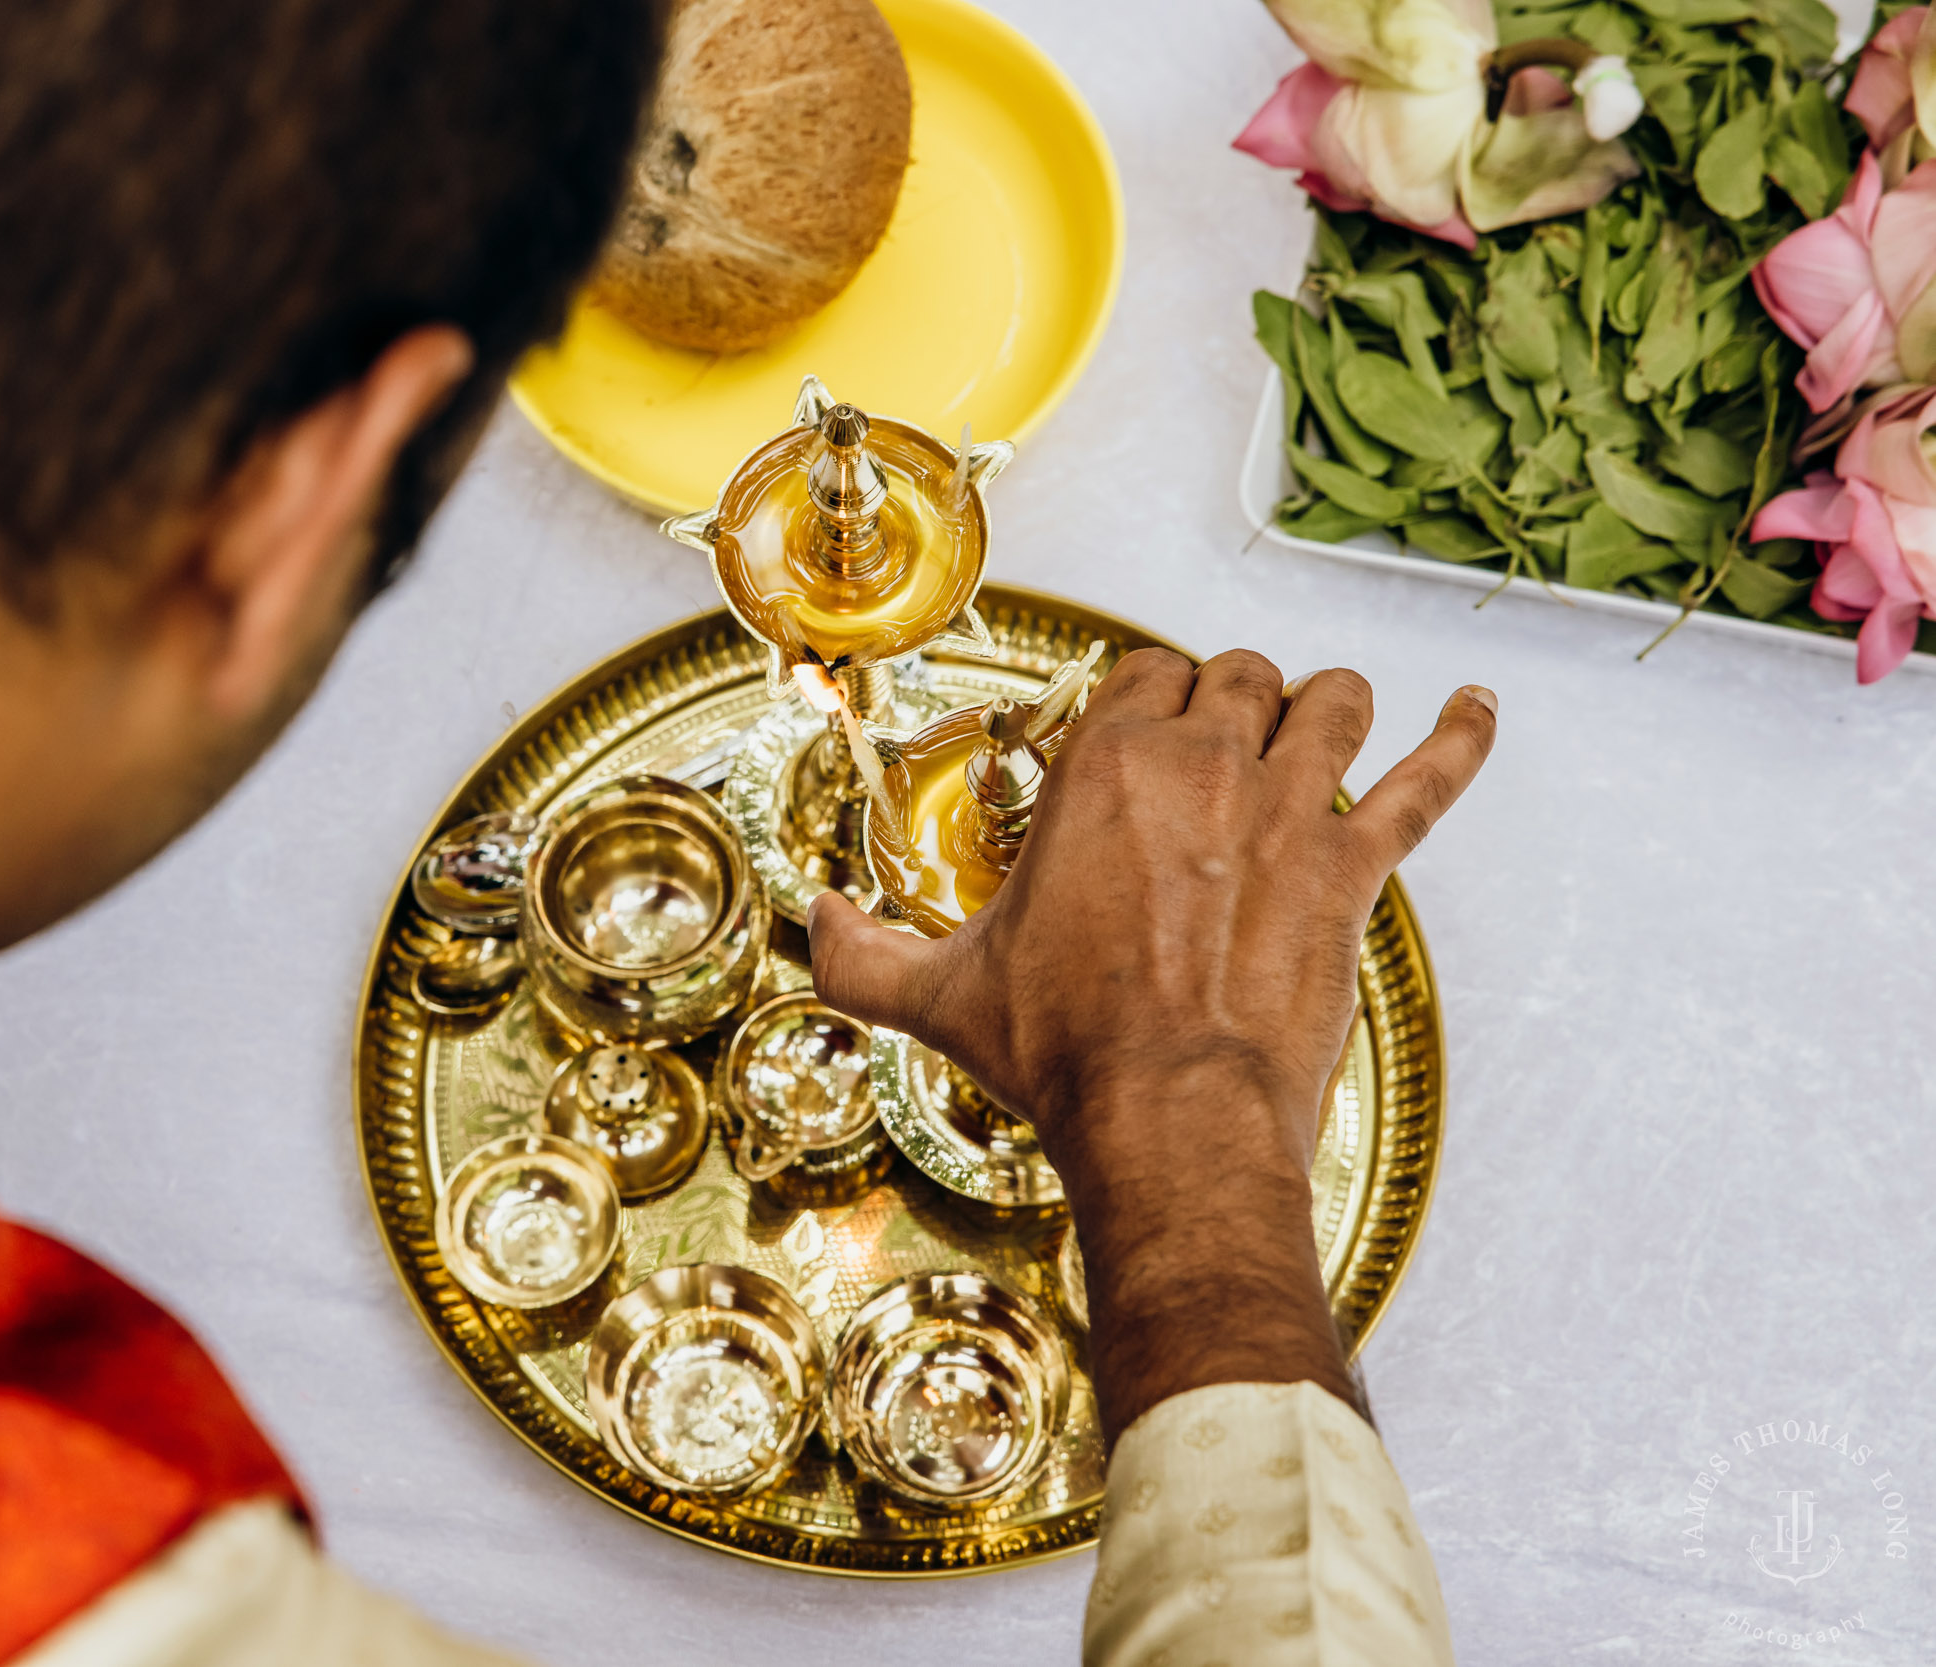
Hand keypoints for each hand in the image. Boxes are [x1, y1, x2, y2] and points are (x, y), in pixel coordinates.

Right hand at [808, 648, 1495, 1439]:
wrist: (1167, 1113)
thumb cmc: (1061, 1049)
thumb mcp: (935, 998)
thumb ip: (859, 952)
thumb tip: (816, 923)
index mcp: (1108, 766)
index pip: (1144, 671)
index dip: (1147, 695)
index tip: (1139, 731)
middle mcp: (1207, 762)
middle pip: (1240, 675)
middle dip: (1232, 697)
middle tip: (1220, 742)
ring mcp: (1293, 809)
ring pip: (1331, 703)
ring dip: (1325, 706)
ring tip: (1320, 720)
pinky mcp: (1355, 869)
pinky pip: (1427, 781)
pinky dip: (1460, 739)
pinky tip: (1477, 709)